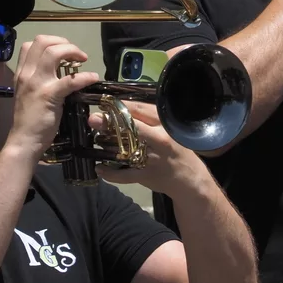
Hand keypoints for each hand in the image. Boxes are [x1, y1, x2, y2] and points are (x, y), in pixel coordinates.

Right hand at [5, 35, 103, 159]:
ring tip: (83, 60)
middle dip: (64, 43)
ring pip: (54, 52)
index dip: (50, 42)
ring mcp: (37, 84)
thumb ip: (39, 80)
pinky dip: (85, 76)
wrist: (24, 141)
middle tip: (76, 54)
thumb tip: (60, 71)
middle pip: (43, 41)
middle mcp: (27, 74)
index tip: (63, 51)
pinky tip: (92, 78)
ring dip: (73, 52)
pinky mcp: (50, 95)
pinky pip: (70, 80)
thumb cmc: (28, 120)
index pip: (30, 44)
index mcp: (22, 73)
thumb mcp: (28, 93)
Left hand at [95, 101, 211, 196]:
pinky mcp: (145, 175)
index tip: (105, 104)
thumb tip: (123, 108)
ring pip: (122, 150)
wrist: (189, 179)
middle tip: (93, 119)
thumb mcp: (169, 130)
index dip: (119, 106)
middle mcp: (158, 139)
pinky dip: (109, 173)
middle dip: (108, 122)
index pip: (139, 110)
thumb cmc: (178, 149)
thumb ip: (150, 120)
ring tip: (96, 141)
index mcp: (164, 124)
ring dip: (105, 146)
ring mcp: (151, 158)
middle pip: (129, 127)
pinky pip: (122, 174)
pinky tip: (100, 168)